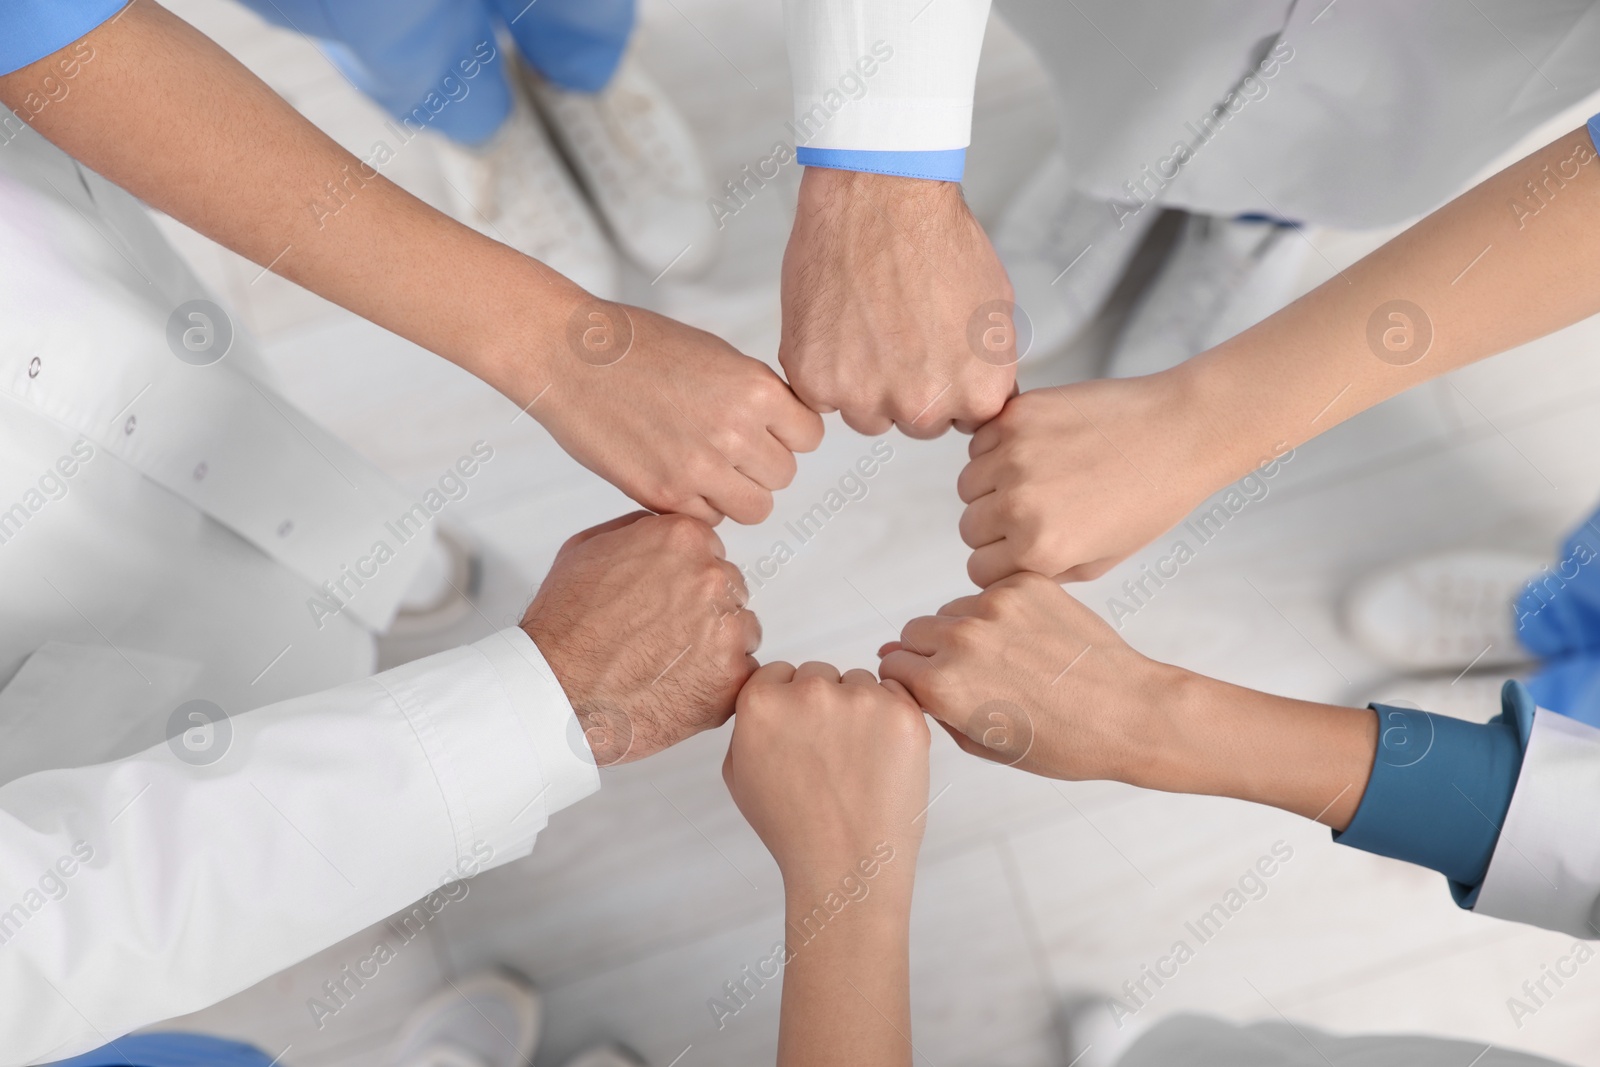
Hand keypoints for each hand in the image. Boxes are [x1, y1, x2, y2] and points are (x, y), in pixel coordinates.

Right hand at [521, 512, 759, 765]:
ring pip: (742, 631)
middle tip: (664, 635)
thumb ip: (637, 530)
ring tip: (671, 663)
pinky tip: (682, 686)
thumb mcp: (586, 549)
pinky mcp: (733, 676)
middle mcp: (712, 578)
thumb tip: (661, 530)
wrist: (558, 692)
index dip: (687, 578)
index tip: (668, 599)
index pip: (710, 551)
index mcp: (683, 540)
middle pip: (729, 590)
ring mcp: (727, 629)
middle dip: (704, 610)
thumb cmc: (565, 628)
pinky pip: (744, 674)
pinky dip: (720, 683)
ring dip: (717, 645)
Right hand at [534, 303, 823, 524]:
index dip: (789, 432)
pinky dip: (700, 505)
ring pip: (755, 507)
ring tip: (708, 466)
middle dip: (761, 463)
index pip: (809, 436)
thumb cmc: (638, 346)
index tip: (765, 426)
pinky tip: (677, 475)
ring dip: (738, 491)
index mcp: (755, 388)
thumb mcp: (716, 355)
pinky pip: (710, 519)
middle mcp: (734, 432)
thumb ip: (755, 394)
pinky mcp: (663, 494)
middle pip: (783, 475)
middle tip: (728, 445)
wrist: (569, 356)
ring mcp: (698, 468)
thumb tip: (784, 428)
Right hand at [724, 662, 929, 889]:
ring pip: (858, 682)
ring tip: (857, 761)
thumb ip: (748, 725)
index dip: (789, 703)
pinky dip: (891, 715)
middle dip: (823, 705)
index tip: (799, 732)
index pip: (777, 673)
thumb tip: (766, 698)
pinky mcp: (902, 713)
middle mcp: (809, 693)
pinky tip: (881, 754)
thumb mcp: (739, 775)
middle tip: (830, 753)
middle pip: (818, 673)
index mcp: (761, 703)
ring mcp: (859, 700)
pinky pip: (895, 692)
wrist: (848, 865)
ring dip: (858, 708)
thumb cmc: (794, 829)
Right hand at [779, 168, 1014, 437]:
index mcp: (976, 392)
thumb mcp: (995, 307)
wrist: (881, 196)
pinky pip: (821, 397)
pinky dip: (824, 366)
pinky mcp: (816, 381)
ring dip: (864, 382)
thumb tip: (982, 400)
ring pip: (866, 415)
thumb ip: (989, 366)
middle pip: (916, 423)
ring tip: (867, 324)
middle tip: (898, 332)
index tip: (936, 358)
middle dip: (908, 387)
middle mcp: (923, 405)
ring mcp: (865, 397)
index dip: (949, 386)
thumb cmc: (937, 237)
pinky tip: (838, 324)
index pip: (966, 422)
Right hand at [877, 573, 1171, 782]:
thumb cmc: (1064, 743)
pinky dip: (1000, 612)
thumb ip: (934, 707)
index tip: (930, 689)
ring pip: (951, 609)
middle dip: (930, 653)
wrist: (1131, 713)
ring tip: (1009, 660)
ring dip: (965, 629)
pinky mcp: (1025, 586)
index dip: (909, 681)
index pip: (892, 666)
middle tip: (973, 678)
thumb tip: (901, 670)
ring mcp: (994, 606)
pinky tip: (1031, 641)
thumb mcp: (984, 746)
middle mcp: (961, 639)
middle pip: (914, 632)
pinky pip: (989, 593)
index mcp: (942, 684)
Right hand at [957, 375, 1261, 585]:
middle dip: (994, 524)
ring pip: (968, 484)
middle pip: (969, 528)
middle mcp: (1018, 505)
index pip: (979, 570)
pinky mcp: (1016, 416)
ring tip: (1036, 476)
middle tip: (1034, 509)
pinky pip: (979, 443)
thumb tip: (1005, 567)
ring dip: (991, 484)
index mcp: (1039, 550)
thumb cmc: (1151, 498)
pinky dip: (996, 447)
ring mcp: (1013, 456)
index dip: (1001, 561)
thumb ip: (1044, 570)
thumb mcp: (1101, 560)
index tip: (1020, 547)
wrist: (1180, 432)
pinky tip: (1036, 448)